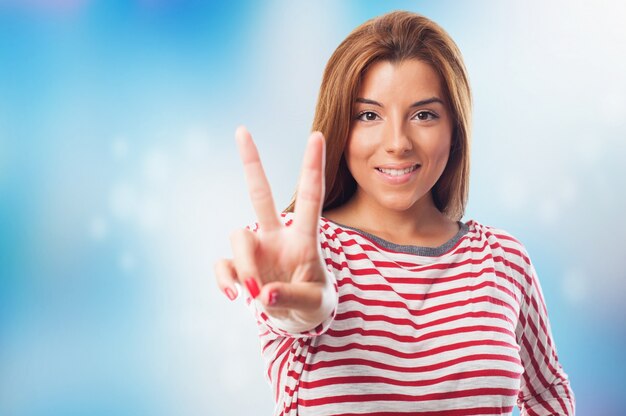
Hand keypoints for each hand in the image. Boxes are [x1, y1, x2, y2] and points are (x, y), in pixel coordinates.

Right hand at [214, 126, 333, 330]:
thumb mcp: (315, 304)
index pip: (310, 197)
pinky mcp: (239, 268)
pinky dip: (225, 280)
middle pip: (261, 194)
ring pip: (239, 237)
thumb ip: (293, 297)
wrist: (298, 320)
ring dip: (245, 266)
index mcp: (305, 238)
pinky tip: (234, 295)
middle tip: (241, 130)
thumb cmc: (314, 302)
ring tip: (258, 295)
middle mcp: (277, 236)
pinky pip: (223, 265)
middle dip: (252, 163)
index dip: (312, 167)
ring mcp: (257, 250)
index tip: (317, 135)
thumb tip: (263, 294)